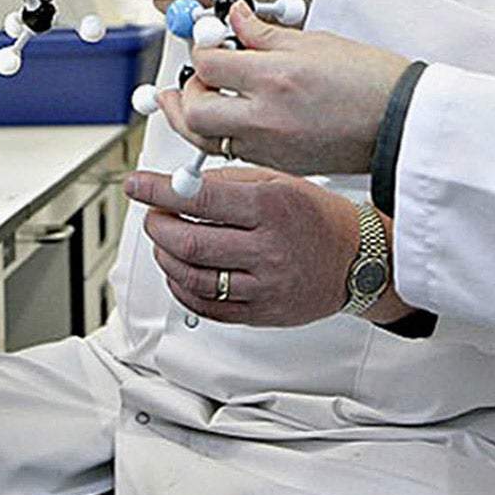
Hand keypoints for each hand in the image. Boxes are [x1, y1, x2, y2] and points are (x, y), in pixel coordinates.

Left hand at [125, 166, 411, 326]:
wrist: (358, 260)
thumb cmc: (318, 217)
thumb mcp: (279, 182)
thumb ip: (228, 181)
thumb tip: (180, 184)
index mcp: (271, 209)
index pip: (201, 198)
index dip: (159, 190)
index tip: (136, 185)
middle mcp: (267, 249)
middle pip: (190, 242)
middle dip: (158, 225)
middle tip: (153, 214)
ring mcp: (263, 286)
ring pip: (192, 277)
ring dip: (166, 256)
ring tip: (166, 240)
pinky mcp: (259, 313)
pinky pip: (205, 307)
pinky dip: (181, 287)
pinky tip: (180, 270)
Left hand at [155, 6, 407, 175]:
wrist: (401, 123)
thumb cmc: (370, 81)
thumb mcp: (315, 42)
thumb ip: (264, 34)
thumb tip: (235, 19)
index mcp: (275, 78)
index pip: (209, 65)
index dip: (201, 50)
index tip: (209, 44)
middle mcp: (266, 117)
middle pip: (194, 111)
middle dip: (186, 91)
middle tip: (195, 76)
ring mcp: (270, 147)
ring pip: (203, 141)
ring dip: (191, 119)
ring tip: (190, 101)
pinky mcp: (278, 165)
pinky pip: (231, 153)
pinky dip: (218, 137)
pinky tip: (225, 120)